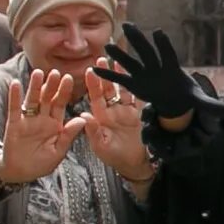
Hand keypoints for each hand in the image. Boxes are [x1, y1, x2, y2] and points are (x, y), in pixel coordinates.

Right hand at [0, 66, 87, 183]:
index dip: (64, 92)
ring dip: (34, 86)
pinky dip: (14, 96)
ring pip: (32, 100)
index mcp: (55, 124)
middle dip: (51, 85)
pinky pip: (14, 108)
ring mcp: (28, 120)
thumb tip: (82, 119)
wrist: (21, 173)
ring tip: (37, 73)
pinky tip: (15, 83)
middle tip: (56, 72)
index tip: (69, 78)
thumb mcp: (59, 151)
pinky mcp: (14, 124)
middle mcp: (42, 118)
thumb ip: (68, 135)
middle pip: (47, 98)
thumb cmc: (41, 164)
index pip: (61, 104)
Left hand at [82, 67, 153, 181]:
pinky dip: (138, 85)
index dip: (93, 84)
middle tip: (102, 58)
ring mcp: (126, 111)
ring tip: (119, 60)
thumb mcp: (101, 146)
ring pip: (122, 89)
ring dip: (121, 76)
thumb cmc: (115, 157)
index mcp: (101, 117)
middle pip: (108, 89)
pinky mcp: (139, 113)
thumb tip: (83, 116)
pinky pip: (138, 96)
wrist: (136, 164)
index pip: (95, 97)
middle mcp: (112, 111)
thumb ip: (92, 131)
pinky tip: (138, 74)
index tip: (90, 71)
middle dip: (105, 74)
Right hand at [99, 24, 198, 124]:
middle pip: (146, 52)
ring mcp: (144, 75)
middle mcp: (156, 68)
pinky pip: (120, 79)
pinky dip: (109, 74)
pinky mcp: (135, 84)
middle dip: (138, 40)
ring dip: (120, 55)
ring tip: (108, 44)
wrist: (175, 102)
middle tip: (128, 25)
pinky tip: (96, 67)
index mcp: (172, 69)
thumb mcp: (200, 102)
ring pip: (131, 62)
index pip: (167, 54)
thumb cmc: (187, 96)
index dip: (163, 44)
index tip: (157, 32)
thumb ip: (212, 105)